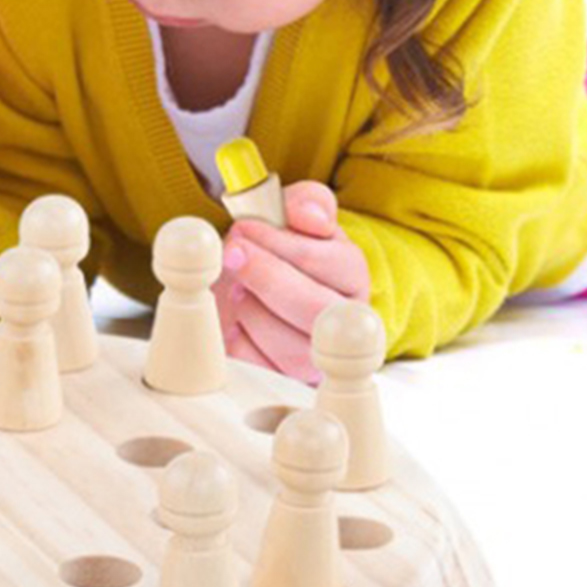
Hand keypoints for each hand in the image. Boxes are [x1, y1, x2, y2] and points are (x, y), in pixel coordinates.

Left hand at [214, 182, 369, 383]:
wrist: (245, 291)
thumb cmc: (273, 253)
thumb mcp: (289, 217)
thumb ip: (306, 203)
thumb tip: (313, 217)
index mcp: (353, 278)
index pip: (340, 265)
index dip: (289, 246)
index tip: (245, 228)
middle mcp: (346, 323)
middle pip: (319, 310)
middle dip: (268, 277)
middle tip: (233, 253)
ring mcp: (321, 360)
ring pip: (293, 348)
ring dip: (252, 311)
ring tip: (236, 290)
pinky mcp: (287, 383)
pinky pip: (262, 369)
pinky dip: (239, 341)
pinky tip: (233, 321)